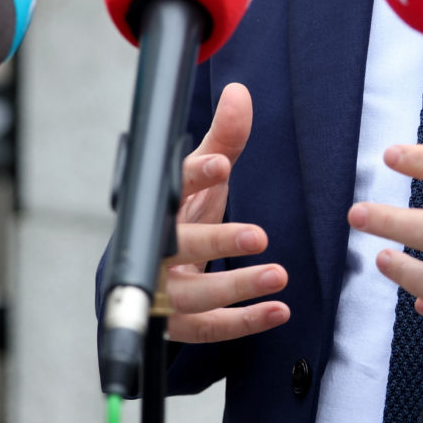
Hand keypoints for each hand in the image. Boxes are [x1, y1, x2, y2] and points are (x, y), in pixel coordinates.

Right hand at [162, 82, 290, 342]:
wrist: (143, 278)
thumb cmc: (180, 218)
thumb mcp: (202, 181)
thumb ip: (223, 140)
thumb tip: (239, 93)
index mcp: (162, 205)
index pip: (171, 185)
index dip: (194, 174)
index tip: (220, 164)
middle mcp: (155, 248)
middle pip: (176, 246)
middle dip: (216, 241)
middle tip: (259, 236)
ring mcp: (160, 290)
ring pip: (191, 295)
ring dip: (236, 287)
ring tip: (279, 275)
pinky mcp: (173, 325)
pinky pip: (206, 328)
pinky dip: (242, 322)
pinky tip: (278, 311)